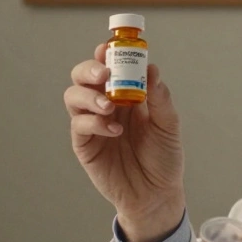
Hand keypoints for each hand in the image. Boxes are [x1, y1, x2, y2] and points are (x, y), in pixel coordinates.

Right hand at [65, 44, 183, 241]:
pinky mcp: (85, 145)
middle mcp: (105, 104)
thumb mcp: (168, 125)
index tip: (110, 46)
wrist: (157, 194)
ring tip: (109, 106)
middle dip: (89, 68)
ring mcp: (92, 124)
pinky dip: (94, 123)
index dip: (106, 53)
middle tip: (104, 72)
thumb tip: (151, 69)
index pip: (110, 65)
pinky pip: (79, 126)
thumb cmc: (163, 158)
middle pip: (83, 76)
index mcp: (125, 94)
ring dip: (89, 95)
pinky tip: (114, 130)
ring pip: (74, 96)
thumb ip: (159, 98)